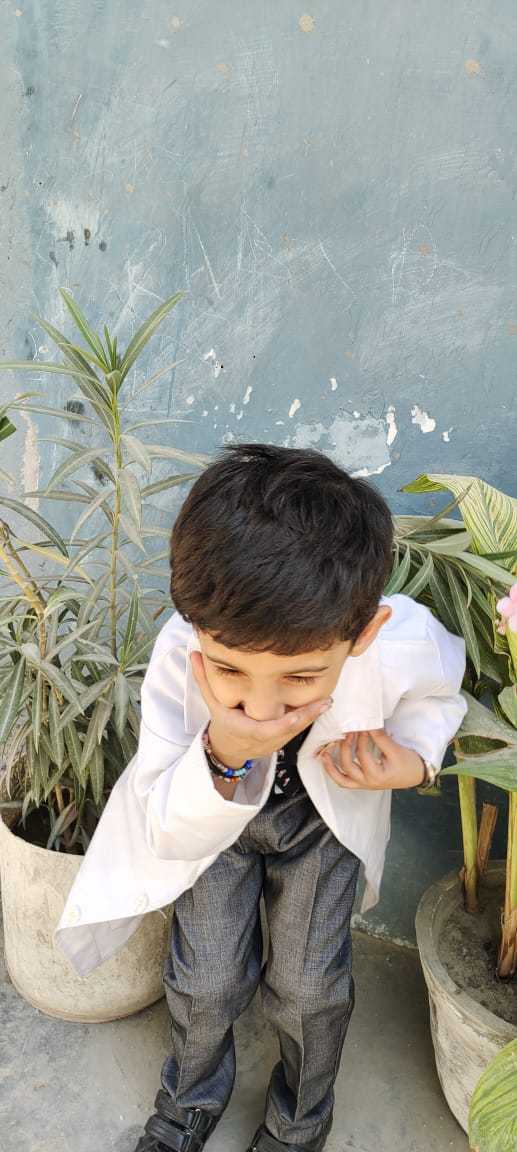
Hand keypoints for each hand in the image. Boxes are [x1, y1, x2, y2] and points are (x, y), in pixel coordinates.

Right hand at [190, 649, 332, 766]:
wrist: (229, 749)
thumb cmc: (222, 722)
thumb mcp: (212, 701)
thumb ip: (204, 679)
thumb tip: (194, 654)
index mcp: (245, 731)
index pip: (265, 730)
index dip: (281, 725)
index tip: (295, 716)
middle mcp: (263, 740)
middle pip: (287, 731)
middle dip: (306, 717)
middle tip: (324, 702)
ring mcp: (275, 742)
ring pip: (296, 731)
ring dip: (313, 716)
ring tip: (327, 700)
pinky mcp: (283, 740)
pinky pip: (298, 729)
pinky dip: (309, 718)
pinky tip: (322, 704)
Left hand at [316, 729, 425, 790]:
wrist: (416, 775)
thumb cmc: (408, 764)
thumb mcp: (396, 750)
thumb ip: (380, 738)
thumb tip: (367, 724)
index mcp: (377, 776)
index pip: (363, 754)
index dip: (362, 738)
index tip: (362, 726)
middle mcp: (367, 783)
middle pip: (348, 765)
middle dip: (345, 747)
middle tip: (348, 732)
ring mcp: (363, 784)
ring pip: (341, 778)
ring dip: (331, 763)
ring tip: (325, 749)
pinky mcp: (361, 782)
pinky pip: (343, 780)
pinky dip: (333, 771)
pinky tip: (326, 759)